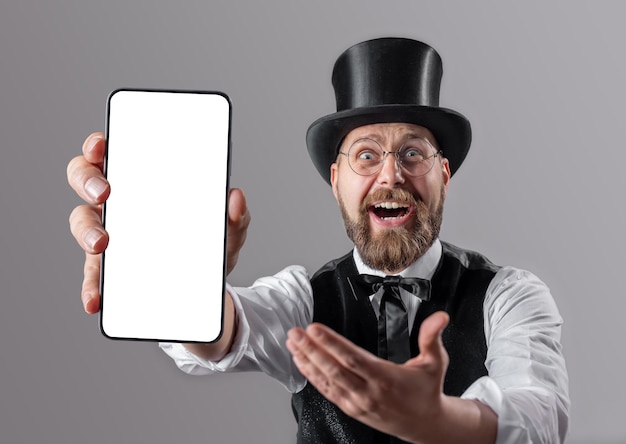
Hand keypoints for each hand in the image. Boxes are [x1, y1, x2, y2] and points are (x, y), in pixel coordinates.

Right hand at [67, 132, 250, 313]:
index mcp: (144, 182)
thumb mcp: (228, 230)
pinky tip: (97, 298)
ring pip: (82, 222)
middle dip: (87, 180)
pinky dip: (92, 287)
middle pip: (85, 178)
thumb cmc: (208, 244)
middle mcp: (120, 203)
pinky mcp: (108, 270)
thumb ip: (236, 215)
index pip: (113, 152)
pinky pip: (92, 276)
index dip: (99, 144)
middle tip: (105, 192)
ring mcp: (108, 234)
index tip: (103, 146)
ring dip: (87, 231)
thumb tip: (236, 197)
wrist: (206, 289)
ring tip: (102, 244)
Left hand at [286, 311, 450, 442]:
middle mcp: (368, 392)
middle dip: (311, 349)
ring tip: (292, 343)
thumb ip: (431, 337)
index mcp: (385, 378)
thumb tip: (440, 316)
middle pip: (334, 369)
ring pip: (326, 381)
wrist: (425, 425)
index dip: (331, 343)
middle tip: (295, 333)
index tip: (314, 328)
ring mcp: (357, 402)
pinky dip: (312, 376)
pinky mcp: (351, 409)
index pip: (352, 358)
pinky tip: (301, 362)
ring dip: (307, 361)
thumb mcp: (435, 362)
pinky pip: (327, 391)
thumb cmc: (427, 391)